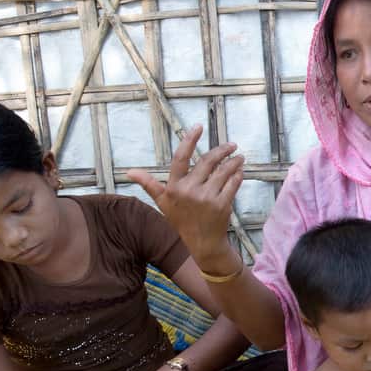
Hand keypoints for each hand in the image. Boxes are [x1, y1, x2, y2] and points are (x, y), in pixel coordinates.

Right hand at [126, 125, 244, 264]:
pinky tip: (240, 170)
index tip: (198, 127)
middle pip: (207, 161)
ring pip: (223, 172)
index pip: (180, 157)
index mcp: (174, 187)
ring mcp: (207, 198)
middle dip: (222, 150)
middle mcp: (189, 191)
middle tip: (232, 145)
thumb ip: (149, 184)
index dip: (189, 140)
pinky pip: (233, 184)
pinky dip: (238, 175)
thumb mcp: (163, 203)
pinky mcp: (222, 205)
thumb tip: (129, 171)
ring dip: (234, 161)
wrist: (202, 243)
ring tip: (239, 156)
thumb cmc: (181, 220)